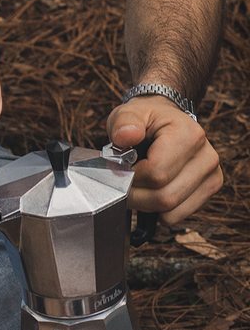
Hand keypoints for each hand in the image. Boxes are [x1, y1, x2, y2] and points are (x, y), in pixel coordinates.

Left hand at [106, 96, 221, 225]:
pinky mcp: (209, 190)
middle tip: (121, 181)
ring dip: (145, 204)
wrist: (166, 121)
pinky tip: (151, 190)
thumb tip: (125, 136)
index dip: (130, 176)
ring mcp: (212, 176)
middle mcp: (207, 157)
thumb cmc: (147, 119)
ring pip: (171, 211)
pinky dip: (158, 210)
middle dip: (135, 194)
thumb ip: (124, 122)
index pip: (156, 173)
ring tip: (136, 184)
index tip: (118, 168)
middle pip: (165, 197)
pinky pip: (178, 215)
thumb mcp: (129, 113)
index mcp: (189, 135)